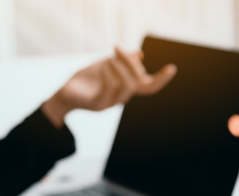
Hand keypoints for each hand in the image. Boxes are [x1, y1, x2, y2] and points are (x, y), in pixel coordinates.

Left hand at [41, 47, 176, 126]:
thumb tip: (140, 55)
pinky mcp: (98, 104)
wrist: (67, 93)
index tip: (172, 68)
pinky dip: (109, 74)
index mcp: (127, 89)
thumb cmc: (88, 80)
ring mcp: (110, 103)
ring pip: (126, 86)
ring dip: (120, 67)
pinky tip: (103, 65)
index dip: (161, 79)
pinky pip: (109, 90)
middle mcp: (122, 98)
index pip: (149, 87)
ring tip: (109, 57)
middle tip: (117, 48)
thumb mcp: (107, 66)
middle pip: (139, 82)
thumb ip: (123, 62)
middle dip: (130, 62)